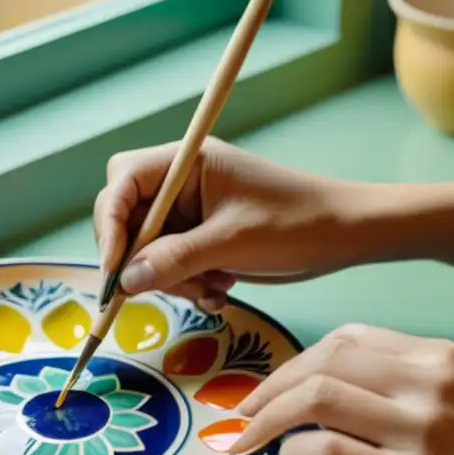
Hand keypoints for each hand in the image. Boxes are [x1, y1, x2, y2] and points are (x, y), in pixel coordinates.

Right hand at [93, 137, 376, 311]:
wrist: (344, 235)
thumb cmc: (295, 224)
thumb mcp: (231, 243)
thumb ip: (174, 260)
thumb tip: (124, 281)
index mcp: (185, 163)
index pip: (122, 183)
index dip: (109, 224)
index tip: (115, 269)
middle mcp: (180, 184)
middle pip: (129, 222)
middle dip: (148, 260)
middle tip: (177, 285)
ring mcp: (191, 212)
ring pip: (150, 252)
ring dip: (174, 279)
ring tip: (213, 288)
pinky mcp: (202, 238)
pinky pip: (173, 265)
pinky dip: (189, 284)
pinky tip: (220, 290)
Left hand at [228, 323, 453, 454]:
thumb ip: (413, 376)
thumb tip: (343, 378)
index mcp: (439, 357)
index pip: (347, 338)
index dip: (298, 360)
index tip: (277, 384)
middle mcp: (426, 384)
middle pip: (322, 361)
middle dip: (270, 386)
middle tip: (245, 412)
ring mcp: (418, 434)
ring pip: (315, 400)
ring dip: (267, 419)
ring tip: (249, 440)